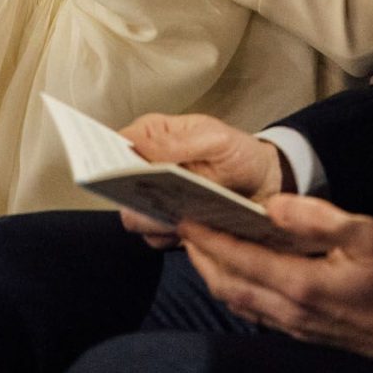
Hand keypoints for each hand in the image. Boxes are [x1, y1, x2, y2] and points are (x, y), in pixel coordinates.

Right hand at [116, 113, 285, 248]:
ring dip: (154, 220)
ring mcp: (155, 197)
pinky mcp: (168, 223)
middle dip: (133, 196)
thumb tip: (139, 146)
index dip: (108, 157)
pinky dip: (169, 237)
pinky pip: (153, 237)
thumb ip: (178, 143)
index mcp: (153, 135)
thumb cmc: (240, 153)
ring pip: (133, 216)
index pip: (116, 143)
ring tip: (183, 215)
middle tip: (160, 198)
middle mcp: (147, 166)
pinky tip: (190, 229)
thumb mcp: (217, 140)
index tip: (115, 171)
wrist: (265, 185)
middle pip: (117, 186)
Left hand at [179, 200, 372, 361]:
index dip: (207, 239)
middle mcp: (292, 313)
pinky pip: (257, 310)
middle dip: (201, 256)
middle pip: (229, 285)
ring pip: (240, 301)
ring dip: (215, 273)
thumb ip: (319, 218)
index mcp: (302, 286)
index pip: (238, 260)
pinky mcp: (307, 332)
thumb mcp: (369, 235)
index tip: (183, 216)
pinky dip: (237, 287)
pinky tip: (240, 270)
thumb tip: (273, 204)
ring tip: (201, 243)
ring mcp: (298, 327)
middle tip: (182, 225)